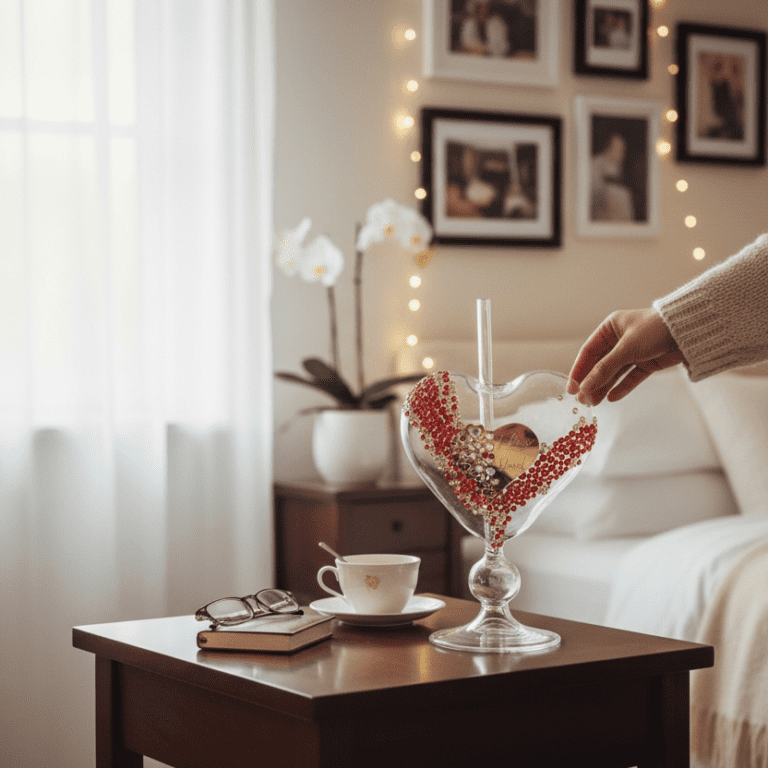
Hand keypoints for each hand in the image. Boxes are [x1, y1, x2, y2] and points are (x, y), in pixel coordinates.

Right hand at [566, 308, 684, 404]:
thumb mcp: (626, 349)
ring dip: (604, 387)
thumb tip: (585, 388)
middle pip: (600, 364)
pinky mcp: (648, 363)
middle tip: (582, 400)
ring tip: (594, 403)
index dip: (579, 370)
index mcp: (610, 328)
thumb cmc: (655, 330)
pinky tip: (612, 398)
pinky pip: (631, 378)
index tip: (572, 388)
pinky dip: (622, 388)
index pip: (588, 352)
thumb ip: (604, 370)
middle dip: (591, 382)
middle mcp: (620, 339)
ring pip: (614, 373)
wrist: (689, 331)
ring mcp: (634, 352)